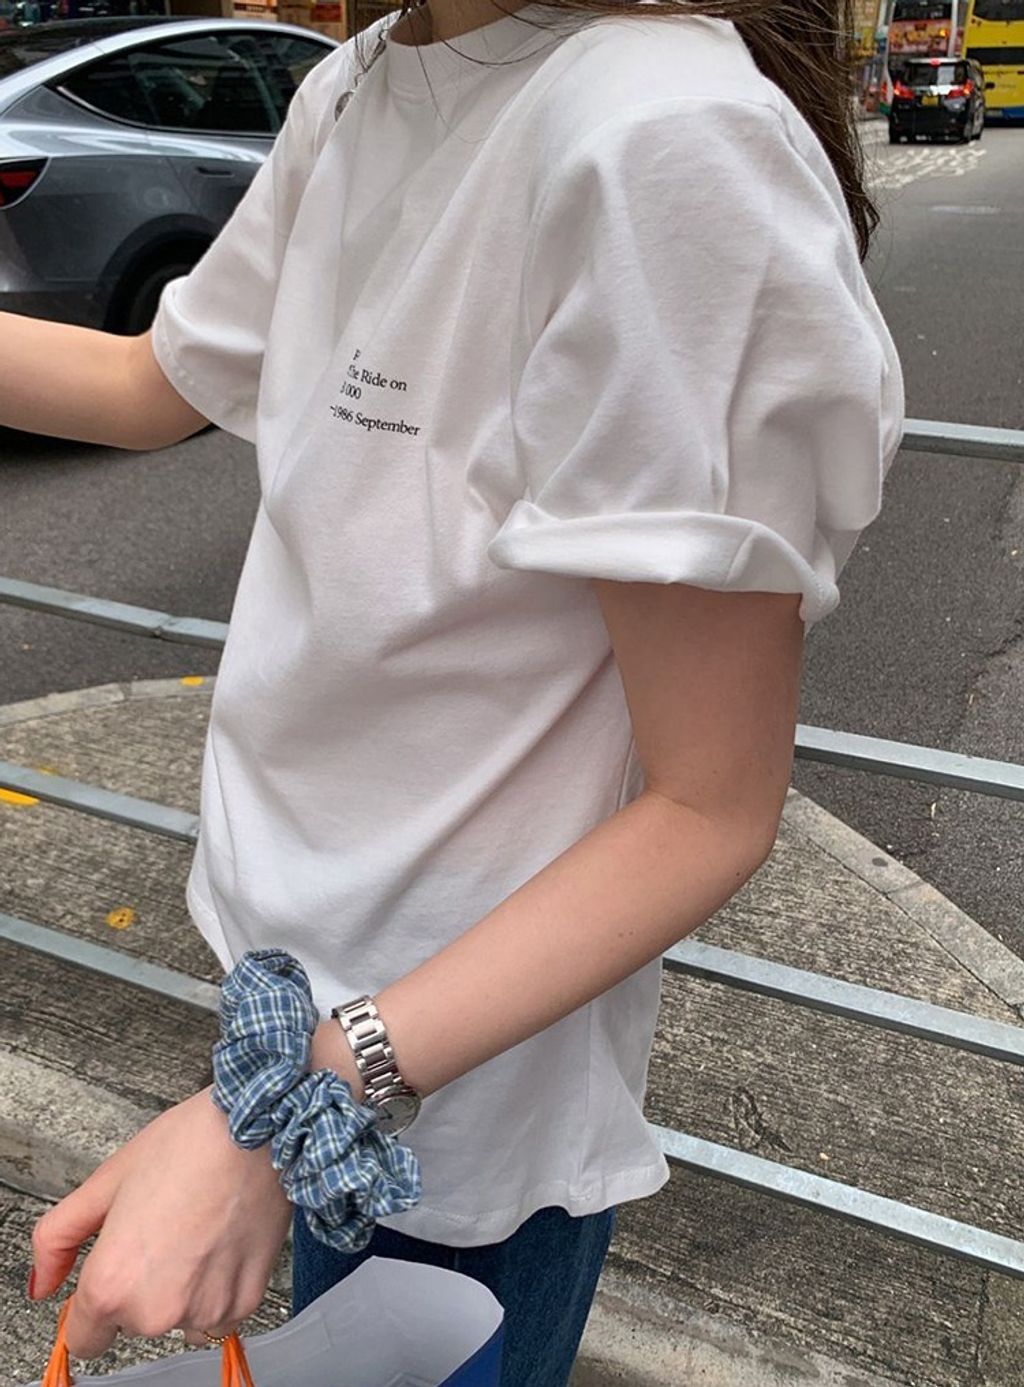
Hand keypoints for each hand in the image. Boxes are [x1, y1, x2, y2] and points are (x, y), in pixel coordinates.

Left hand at [28, 1087, 291, 1357]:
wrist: (262, 1128)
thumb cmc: (190, 1143)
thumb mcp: (108, 1179)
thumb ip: (58, 1237)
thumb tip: (42, 1282)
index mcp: (112, 1283)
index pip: (84, 1339)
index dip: (95, 1303)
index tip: (116, 1272)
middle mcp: (156, 1310)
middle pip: (134, 1325)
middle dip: (144, 1287)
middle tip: (164, 1229)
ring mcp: (204, 1310)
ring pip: (180, 1320)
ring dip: (185, 1291)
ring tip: (198, 1232)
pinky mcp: (245, 1302)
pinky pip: (220, 1314)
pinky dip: (220, 1287)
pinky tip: (222, 1241)